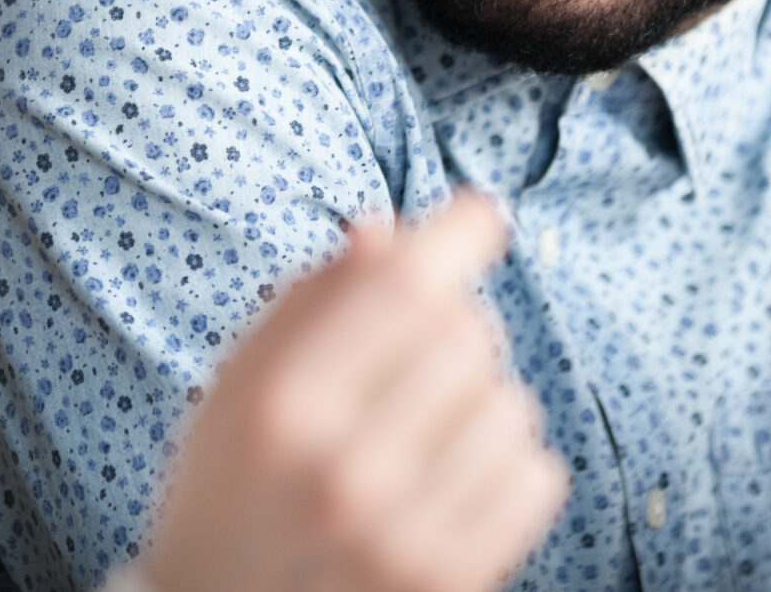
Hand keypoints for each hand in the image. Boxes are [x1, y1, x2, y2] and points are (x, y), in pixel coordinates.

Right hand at [139, 191, 569, 591]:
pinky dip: (509, 462)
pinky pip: (537, 475)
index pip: (402, 290)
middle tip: (412, 357)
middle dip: (453, 325)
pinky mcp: (452, 583)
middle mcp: (344, 473)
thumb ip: (312, 300)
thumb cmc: (232, 478)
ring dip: (481, 399)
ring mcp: (404, 538)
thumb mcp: (242, 379)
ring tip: (425, 429)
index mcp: (280, 407)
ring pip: (512, 403)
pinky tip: (452, 477)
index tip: (480, 215)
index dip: (456, 235)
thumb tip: (390, 232)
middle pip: (465, 336)